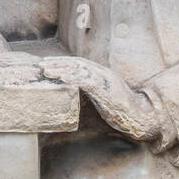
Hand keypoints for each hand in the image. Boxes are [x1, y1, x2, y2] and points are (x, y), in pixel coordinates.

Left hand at [40, 56, 162, 142]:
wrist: (138, 115)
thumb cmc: (120, 108)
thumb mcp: (102, 97)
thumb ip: (91, 91)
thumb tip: (76, 93)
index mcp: (100, 74)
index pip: (77, 64)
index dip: (62, 63)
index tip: (47, 64)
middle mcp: (101, 73)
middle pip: (76, 63)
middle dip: (57, 63)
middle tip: (40, 64)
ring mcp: (104, 79)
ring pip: (79, 69)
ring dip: (61, 68)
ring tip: (46, 70)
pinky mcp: (105, 87)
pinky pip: (86, 80)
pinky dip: (73, 77)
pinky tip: (62, 78)